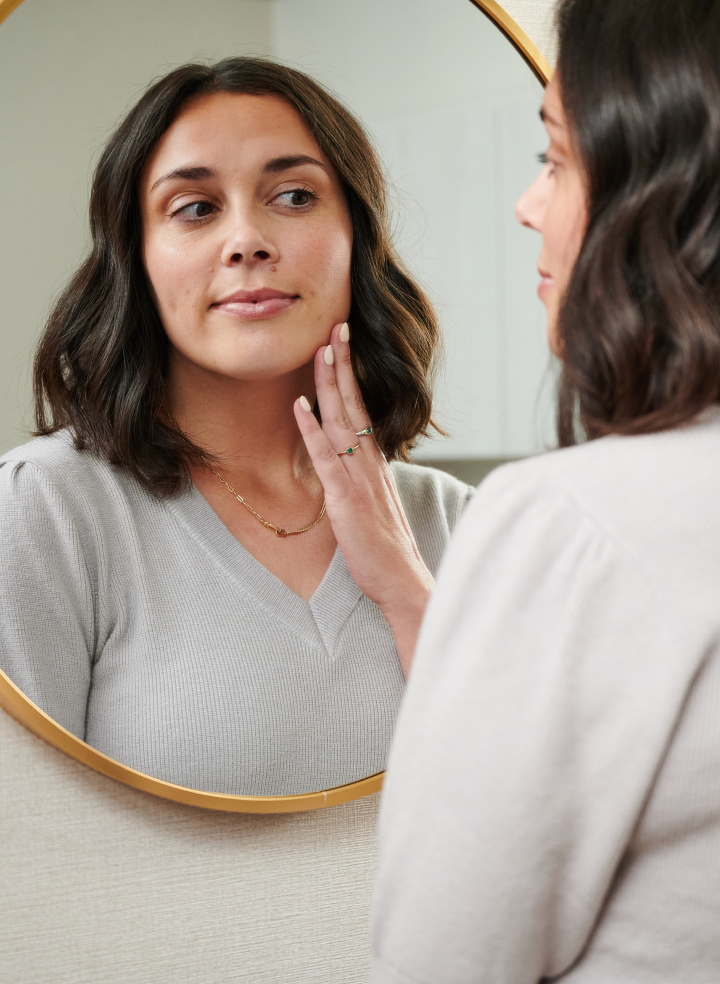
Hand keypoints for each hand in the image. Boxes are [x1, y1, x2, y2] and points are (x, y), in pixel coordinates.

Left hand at [293, 322, 432, 677]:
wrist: (403, 579)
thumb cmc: (388, 547)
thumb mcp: (376, 505)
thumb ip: (364, 480)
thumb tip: (351, 463)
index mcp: (376, 463)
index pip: (363, 409)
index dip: (350, 376)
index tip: (342, 345)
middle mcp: (370, 463)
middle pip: (354, 404)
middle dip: (342, 364)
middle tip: (335, 327)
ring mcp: (359, 478)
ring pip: (342, 421)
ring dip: (328, 384)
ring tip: (319, 351)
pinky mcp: (346, 499)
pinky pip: (326, 458)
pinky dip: (312, 430)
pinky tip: (300, 406)